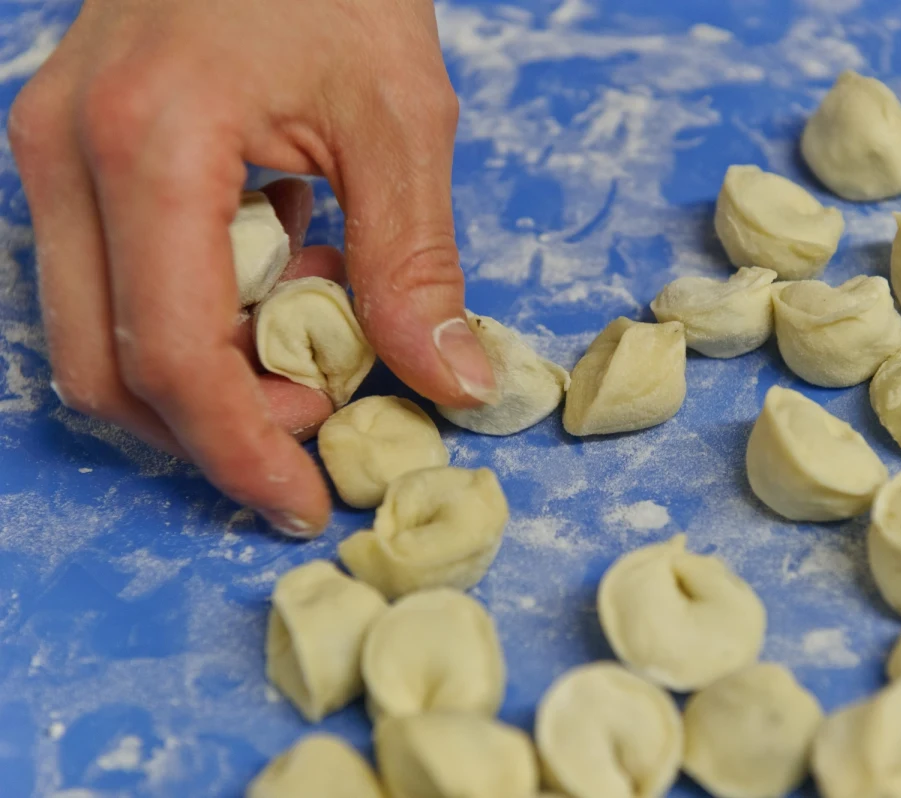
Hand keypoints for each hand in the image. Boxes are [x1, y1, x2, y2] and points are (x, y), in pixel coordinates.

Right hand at [10, 0, 495, 536]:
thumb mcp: (400, 118)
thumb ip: (415, 264)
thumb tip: (452, 385)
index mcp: (147, 144)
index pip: (172, 358)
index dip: (240, 450)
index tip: (304, 495)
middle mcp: (66, 155)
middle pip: (108, 370)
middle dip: (215, 427)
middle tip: (319, 418)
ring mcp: (52, 152)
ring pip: (98, 334)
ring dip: (208, 371)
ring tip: (315, 325)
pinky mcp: (70, 152)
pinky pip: (112, 282)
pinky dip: (197, 313)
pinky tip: (280, 267)